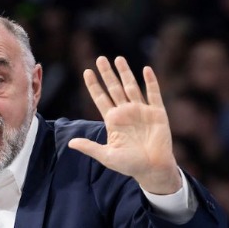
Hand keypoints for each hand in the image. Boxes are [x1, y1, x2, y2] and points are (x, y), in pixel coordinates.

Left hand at [68, 56, 180, 194]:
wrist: (152, 169)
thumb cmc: (129, 164)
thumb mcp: (106, 156)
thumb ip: (90, 147)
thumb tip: (71, 143)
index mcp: (113, 120)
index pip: (101, 98)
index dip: (94, 85)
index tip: (87, 71)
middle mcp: (126, 112)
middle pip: (114, 88)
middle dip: (107, 74)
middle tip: (100, 58)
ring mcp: (141, 111)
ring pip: (131, 87)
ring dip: (125, 73)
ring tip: (118, 58)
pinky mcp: (157, 113)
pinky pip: (153, 94)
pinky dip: (150, 82)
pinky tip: (146, 70)